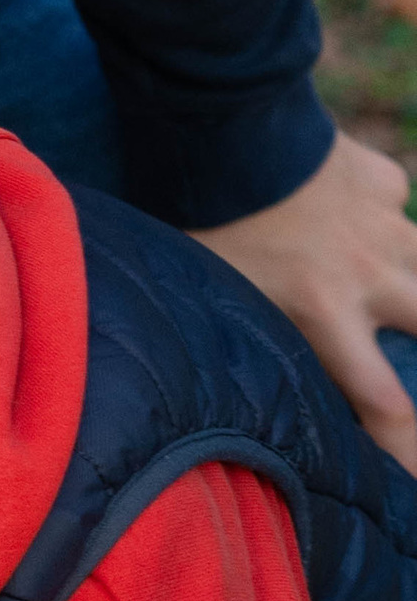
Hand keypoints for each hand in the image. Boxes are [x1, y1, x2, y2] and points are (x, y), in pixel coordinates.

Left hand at [198, 131, 416, 473]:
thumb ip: (240, 338)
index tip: (410, 479)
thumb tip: (210, 391)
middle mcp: (370, 275)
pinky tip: (348, 212)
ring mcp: (384, 224)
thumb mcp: (213, 293)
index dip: (408, 449)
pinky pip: (394, 203)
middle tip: (409, 371)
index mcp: (326, 312)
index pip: (388, 404)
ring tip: (404, 300)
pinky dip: (380, 214)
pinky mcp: (380, 178)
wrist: (221, 121)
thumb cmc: (203, 217)